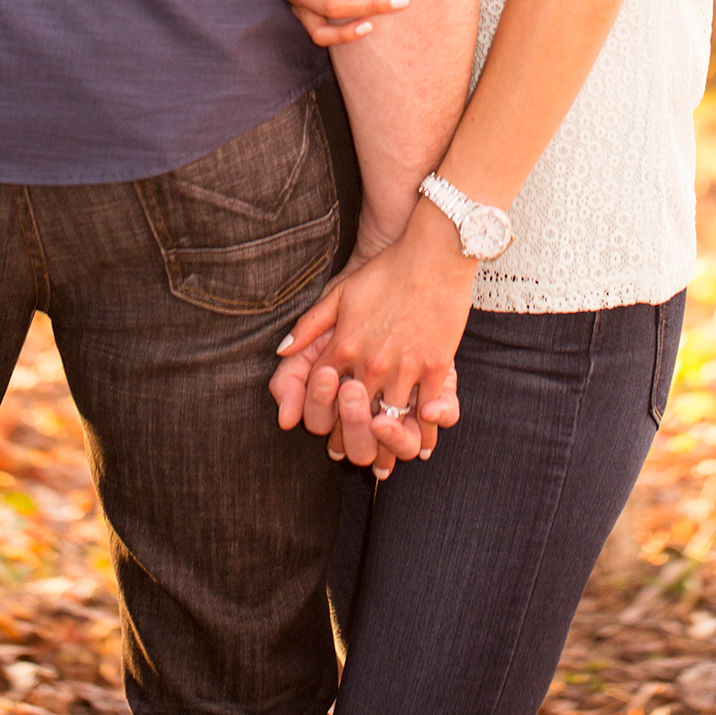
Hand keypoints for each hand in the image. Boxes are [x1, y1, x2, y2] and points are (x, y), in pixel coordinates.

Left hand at [269, 286, 459, 476]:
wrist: (432, 254)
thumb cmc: (385, 271)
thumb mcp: (339, 293)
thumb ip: (309, 326)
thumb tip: (281, 351)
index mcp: (342, 347)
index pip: (324, 398)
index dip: (327, 423)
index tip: (334, 438)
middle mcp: (369, 363)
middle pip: (356, 419)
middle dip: (357, 442)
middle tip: (363, 460)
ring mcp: (403, 367)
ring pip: (391, 422)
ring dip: (390, 444)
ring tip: (392, 460)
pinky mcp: (434, 366)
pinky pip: (427, 412)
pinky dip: (424, 431)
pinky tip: (422, 442)